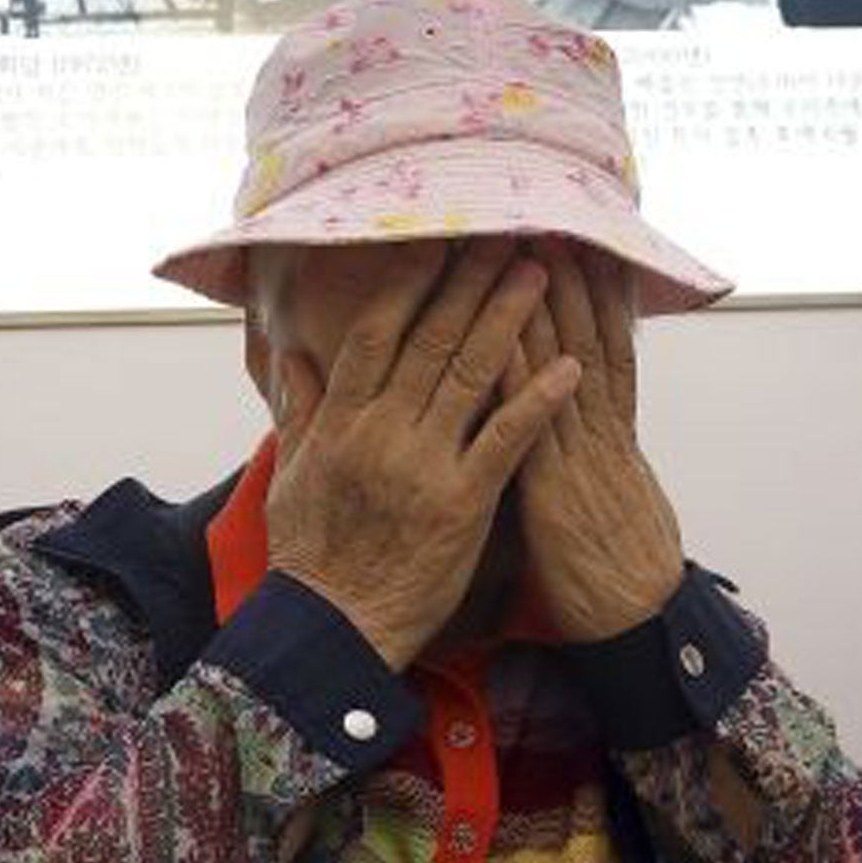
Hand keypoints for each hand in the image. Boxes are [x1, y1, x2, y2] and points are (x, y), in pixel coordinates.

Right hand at [265, 240, 579, 669]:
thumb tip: (291, 354)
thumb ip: (299, 409)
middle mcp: (382, 431)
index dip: (410, 281)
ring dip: (510, 320)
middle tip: (507, 235)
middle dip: (472, 281)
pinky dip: (539, 401)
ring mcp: (424, 465)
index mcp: (341, 420)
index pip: (377, 332)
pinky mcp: (463, 504)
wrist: (333, 627)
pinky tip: (570, 368)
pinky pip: (507, 441)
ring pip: (472, 375)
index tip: (438, 238)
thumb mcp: (291, 473)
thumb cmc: (311, 554)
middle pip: (433, 339)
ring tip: (540, 274)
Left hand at [505, 242, 683, 641]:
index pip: (601, 342)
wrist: (637, 619)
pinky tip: (499, 336)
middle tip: (546, 212)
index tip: (574, 238)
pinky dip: (518, 376)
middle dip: (564, 275)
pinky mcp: (553, 486)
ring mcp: (578, 453)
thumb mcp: (612, 493)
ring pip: (564, 364)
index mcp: (608, 430)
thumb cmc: (617, 565)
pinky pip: (533, 421)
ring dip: (545, 304)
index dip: (591, 289)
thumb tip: (581, 415)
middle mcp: (596, 429)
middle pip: (583, 336)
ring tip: (529, 244)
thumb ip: (593, 448)